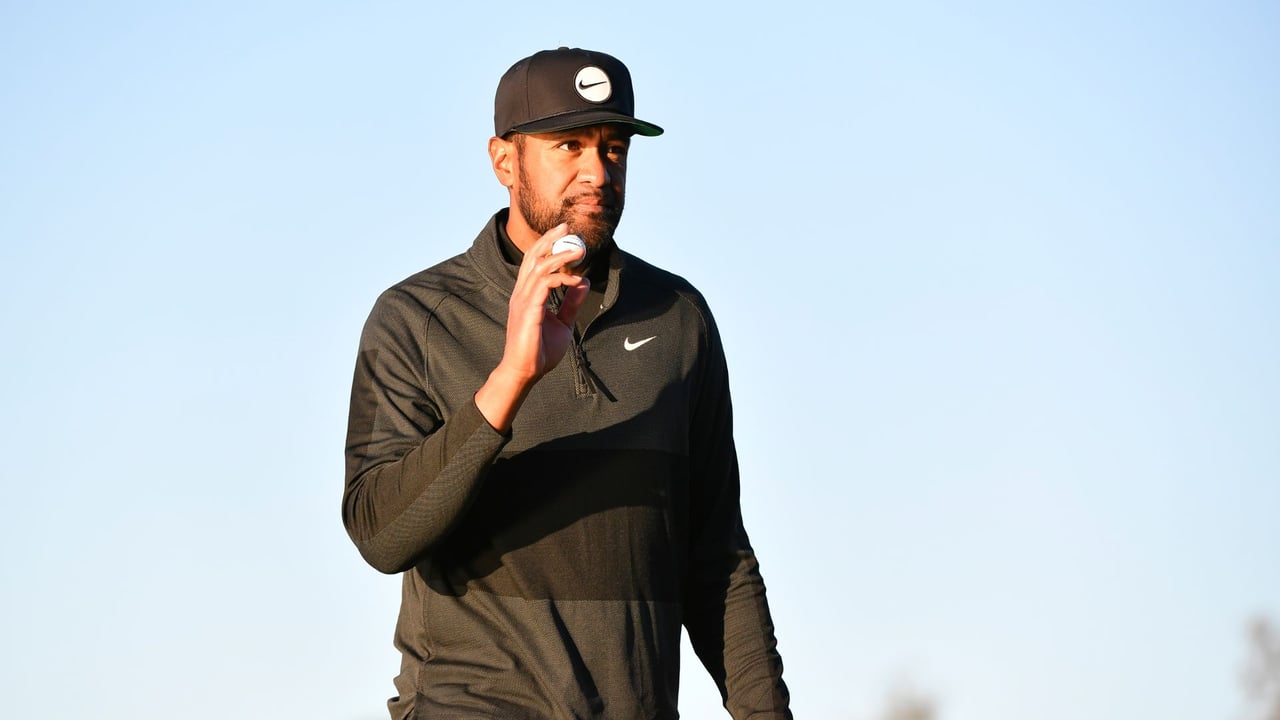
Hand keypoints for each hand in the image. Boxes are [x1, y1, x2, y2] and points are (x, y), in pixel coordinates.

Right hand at [475, 224, 588, 430]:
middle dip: (550, 239)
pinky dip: (560, 278)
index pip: (534, 260)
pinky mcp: (528, 311)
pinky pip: (543, 285)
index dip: (548, 243)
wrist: (526, 372)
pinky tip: (575, 279)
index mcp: (527, 293)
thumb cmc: (540, 350)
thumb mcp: (563, 322)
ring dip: (560, 256)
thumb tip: (583, 281)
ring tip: (578, 251)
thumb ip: (571, 302)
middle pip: (533, 256)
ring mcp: (523, 300)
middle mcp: (522, 292)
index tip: (566, 233)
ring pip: (539, 267)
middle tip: (568, 227)